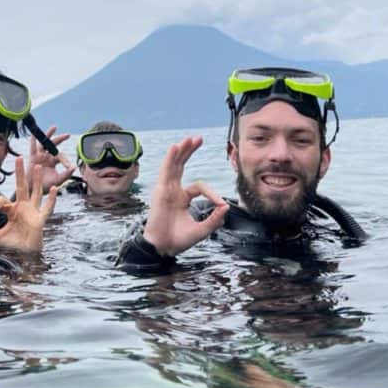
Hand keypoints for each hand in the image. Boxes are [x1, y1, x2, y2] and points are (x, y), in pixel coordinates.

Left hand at [0, 156, 57, 253]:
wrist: (23, 256)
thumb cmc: (11, 246)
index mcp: (11, 210)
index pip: (1, 201)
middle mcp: (22, 208)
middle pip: (22, 186)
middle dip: (20, 173)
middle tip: (19, 157)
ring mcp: (32, 212)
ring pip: (35, 193)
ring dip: (36, 180)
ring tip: (37, 167)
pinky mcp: (39, 220)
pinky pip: (47, 208)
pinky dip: (51, 200)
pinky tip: (54, 189)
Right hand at [28, 127, 75, 190]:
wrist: (33, 190)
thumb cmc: (46, 185)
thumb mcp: (58, 180)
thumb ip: (66, 174)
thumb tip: (74, 168)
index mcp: (53, 162)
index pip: (61, 157)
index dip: (65, 161)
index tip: (69, 166)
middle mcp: (47, 157)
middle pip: (54, 145)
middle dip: (60, 139)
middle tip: (68, 135)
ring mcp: (39, 156)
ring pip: (44, 143)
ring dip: (48, 135)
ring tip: (54, 127)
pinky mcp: (32, 157)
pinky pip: (32, 146)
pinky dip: (33, 139)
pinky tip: (35, 132)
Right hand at [142, 136, 227, 256]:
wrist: (163, 248)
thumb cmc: (179, 240)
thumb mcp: (202, 229)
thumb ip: (214, 218)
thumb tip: (226, 206)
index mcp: (182, 198)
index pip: (199, 186)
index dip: (212, 193)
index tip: (221, 205)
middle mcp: (173, 190)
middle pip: (181, 165)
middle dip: (189, 151)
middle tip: (198, 139)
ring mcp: (166, 189)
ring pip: (174, 165)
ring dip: (182, 151)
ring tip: (189, 139)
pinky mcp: (161, 191)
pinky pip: (166, 170)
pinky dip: (171, 158)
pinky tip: (176, 147)